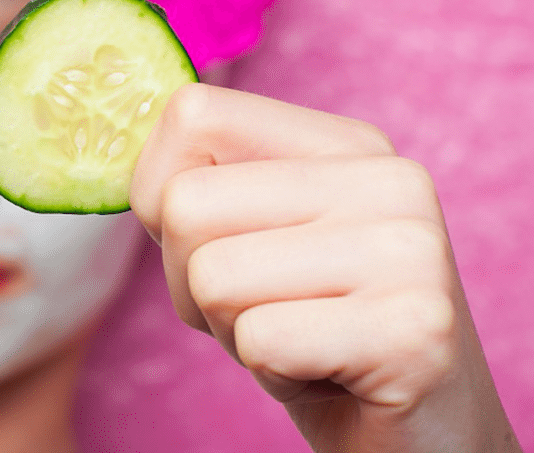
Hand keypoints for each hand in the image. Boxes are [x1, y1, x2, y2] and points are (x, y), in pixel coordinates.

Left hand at [130, 83, 520, 451]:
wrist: (420, 435)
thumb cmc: (310, 330)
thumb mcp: (251, 237)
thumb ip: (198, 183)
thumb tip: (112, 141)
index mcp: (344, 143)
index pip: (191, 114)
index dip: (159, 192)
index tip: (211, 241)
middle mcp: (387, 178)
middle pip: (186, 204)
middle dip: (191, 282)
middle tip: (264, 311)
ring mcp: (409, 249)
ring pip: (212, 276)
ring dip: (233, 331)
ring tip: (299, 341)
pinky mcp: (414, 328)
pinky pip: (260, 341)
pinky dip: (271, 374)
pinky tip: (328, 375)